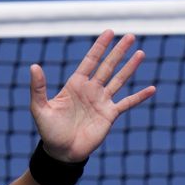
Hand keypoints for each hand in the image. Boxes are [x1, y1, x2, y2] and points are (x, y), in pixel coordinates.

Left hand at [29, 29, 155, 161]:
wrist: (61, 152)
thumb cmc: (49, 131)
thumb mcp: (40, 108)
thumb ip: (38, 88)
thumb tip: (33, 66)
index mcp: (75, 86)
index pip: (90, 61)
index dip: (99, 47)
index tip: (109, 32)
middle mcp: (90, 90)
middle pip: (107, 66)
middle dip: (118, 52)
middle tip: (130, 36)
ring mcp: (101, 102)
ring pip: (119, 80)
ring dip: (130, 67)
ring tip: (140, 52)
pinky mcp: (109, 115)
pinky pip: (127, 103)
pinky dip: (139, 96)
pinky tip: (152, 89)